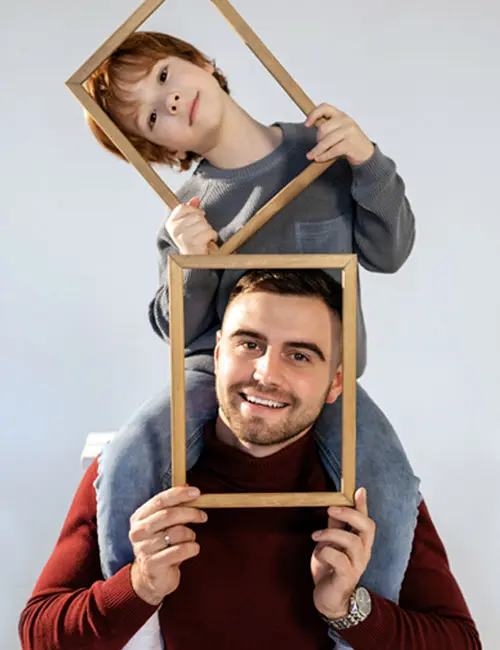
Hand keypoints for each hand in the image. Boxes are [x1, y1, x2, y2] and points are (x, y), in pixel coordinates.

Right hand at [129, 486, 207, 605]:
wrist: (150, 578)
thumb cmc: (160, 545)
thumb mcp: (162, 525)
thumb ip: (173, 507)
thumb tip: (190, 487)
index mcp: (139, 518)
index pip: (160, 500)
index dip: (179, 494)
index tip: (197, 492)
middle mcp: (138, 532)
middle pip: (168, 515)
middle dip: (190, 513)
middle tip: (203, 516)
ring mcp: (143, 549)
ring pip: (176, 533)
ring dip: (190, 534)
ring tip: (190, 538)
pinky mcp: (153, 565)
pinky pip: (180, 551)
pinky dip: (192, 548)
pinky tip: (193, 549)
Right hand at [166, 197, 217, 253]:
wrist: (194, 260)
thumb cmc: (192, 240)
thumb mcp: (188, 224)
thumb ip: (191, 210)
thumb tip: (195, 199)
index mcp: (170, 224)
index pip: (182, 207)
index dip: (194, 210)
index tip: (200, 215)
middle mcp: (175, 231)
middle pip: (195, 215)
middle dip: (203, 221)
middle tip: (201, 230)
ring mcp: (184, 238)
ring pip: (203, 223)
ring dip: (208, 229)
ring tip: (204, 237)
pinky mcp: (194, 244)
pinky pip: (209, 232)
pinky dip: (213, 236)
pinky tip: (209, 241)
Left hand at [305, 104, 374, 165]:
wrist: (365, 153)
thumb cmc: (349, 142)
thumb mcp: (339, 130)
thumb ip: (328, 127)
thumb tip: (309, 125)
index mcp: (341, 115)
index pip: (325, 107)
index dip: (313, 114)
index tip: (306, 124)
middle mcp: (345, 120)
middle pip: (323, 129)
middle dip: (317, 140)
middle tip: (316, 148)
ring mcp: (349, 131)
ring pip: (326, 141)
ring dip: (317, 150)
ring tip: (312, 156)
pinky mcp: (350, 143)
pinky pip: (332, 150)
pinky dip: (324, 156)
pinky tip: (319, 159)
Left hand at [310, 488, 374, 618]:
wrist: (329, 600)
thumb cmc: (330, 569)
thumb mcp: (331, 543)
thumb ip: (335, 527)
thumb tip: (335, 505)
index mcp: (361, 542)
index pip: (366, 520)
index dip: (363, 505)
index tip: (359, 489)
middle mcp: (363, 552)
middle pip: (367, 527)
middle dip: (349, 513)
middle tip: (331, 508)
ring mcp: (357, 565)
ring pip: (352, 541)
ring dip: (331, 533)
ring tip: (316, 535)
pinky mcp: (347, 577)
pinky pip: (339, 559)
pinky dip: (325, 552)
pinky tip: (318, 554)